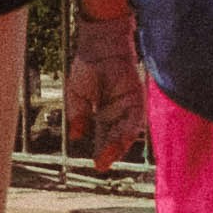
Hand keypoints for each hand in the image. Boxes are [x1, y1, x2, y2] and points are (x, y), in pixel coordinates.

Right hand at [61, 16, 143, 159]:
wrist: (99, 47)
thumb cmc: (87, 67)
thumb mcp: (76, 94)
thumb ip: (78, 115)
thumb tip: (75, 136)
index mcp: (102, 113)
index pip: (103, 136)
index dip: (100, 149)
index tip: (96, 164)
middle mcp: (118, 113)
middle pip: (115, 137)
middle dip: (109, 152)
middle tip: (101, 165)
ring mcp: (129, 106)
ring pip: (126, 131)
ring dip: (118, 145)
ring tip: (107, 157)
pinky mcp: (137, 99)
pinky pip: (135, 118)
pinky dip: (128, 131)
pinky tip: (120, 141)